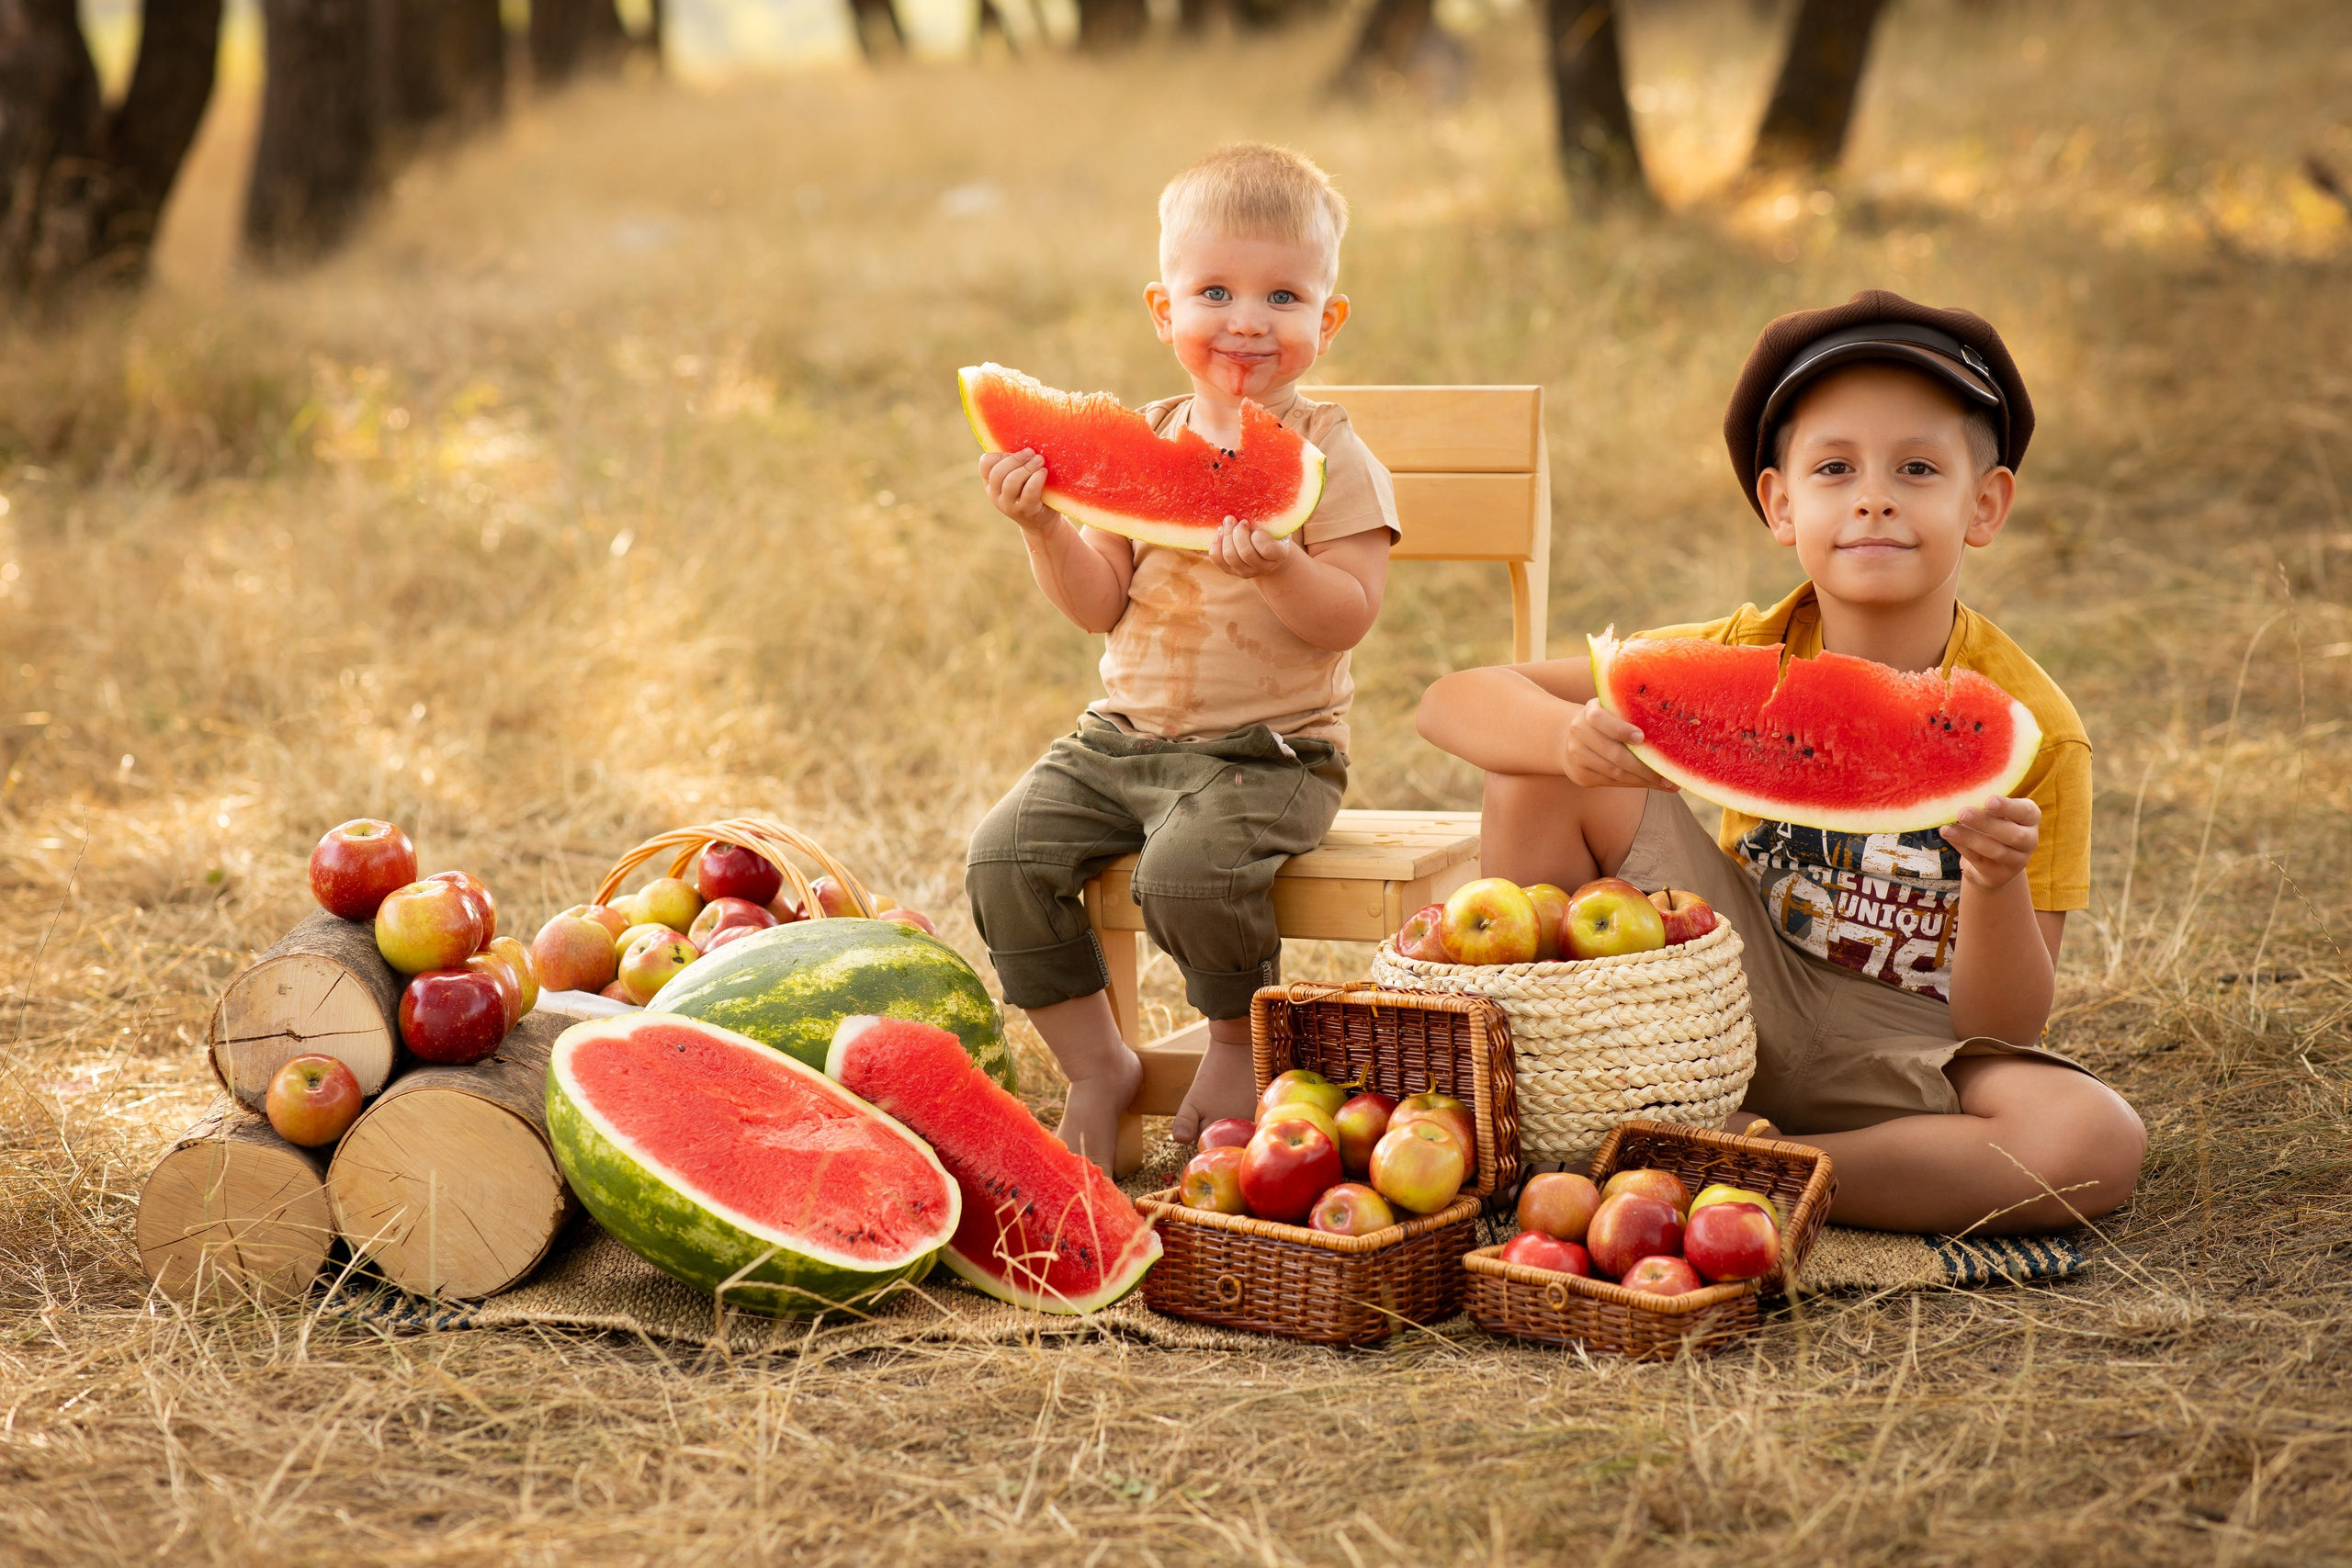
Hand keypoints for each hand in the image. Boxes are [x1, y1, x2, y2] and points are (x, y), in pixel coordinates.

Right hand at [978, 450, 1059, 531]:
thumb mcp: (1019, 477)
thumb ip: (1015, 464)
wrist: (1042, 522)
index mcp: (991, 484)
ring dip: (1027, 468)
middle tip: (1032, 453)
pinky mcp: (1025, 511)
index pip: (985, 463)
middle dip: (1016, 459)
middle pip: (998, 472)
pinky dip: (1036, 479)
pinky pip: (1028, 492)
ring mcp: (1008, 506)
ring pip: (1011, 482)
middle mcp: (995, 496)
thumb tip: (1025, 445)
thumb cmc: (1031, 493)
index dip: (1001, 454)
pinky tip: (1044, 472)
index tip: (1016, 452)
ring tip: (1040, 461)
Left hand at [1206, 518, 1297, 578]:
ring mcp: (1246, 572)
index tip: (1254, 524)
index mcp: (1279, 554)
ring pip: (1230, 556)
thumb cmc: (1272, 529)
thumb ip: (1270, 515)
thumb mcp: (1276, 522)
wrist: (1266, 550)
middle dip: (1238, 532)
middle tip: (1238, 520)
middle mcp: (1263, 567)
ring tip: (1228, 522)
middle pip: (1245, 553)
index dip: (1258, 535)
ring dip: (1226, 535)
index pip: (1267, 549)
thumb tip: (1255, 493)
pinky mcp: (1230, 571)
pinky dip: (1216, 543)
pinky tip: (1220, 532)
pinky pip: (1217, 558)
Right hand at [1558, 699, 1677, 791]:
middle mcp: (1579, 733)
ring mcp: (1577, 756)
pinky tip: (1652, 784)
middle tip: (1668, 774)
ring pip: (1615, 772)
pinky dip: (1635, 784)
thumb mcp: (1611, 711)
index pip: (1600, 720)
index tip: (1642, 738)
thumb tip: (1671, 727)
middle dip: (1644, 766)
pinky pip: (1612, 782)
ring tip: (1667, 783)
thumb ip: (1630, 714)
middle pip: (1614, 754)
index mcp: (1589, 712)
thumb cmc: (1605, 723)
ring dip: (1644, 780)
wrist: (1569, 738)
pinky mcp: (1580, 775)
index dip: (1621, 730)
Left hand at [1942, 795, 2039, 889]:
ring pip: (1995, 850)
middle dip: (1986, 823)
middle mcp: (2029, 839)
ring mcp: (2017, 860)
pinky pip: (1979, 860)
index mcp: (2030, 818)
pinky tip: (1948, 836)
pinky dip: (1962, 847)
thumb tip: (1957, 798)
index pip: (2025, 811)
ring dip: (1969, 838)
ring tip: (1947, 829)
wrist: (1994, 863)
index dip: (2008, 807)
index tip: (1989, 800)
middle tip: (1963, 813)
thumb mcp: (1995, 814)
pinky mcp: (2000, 874)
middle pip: (2012, 834)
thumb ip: (1984, 806)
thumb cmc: (1993, 827)